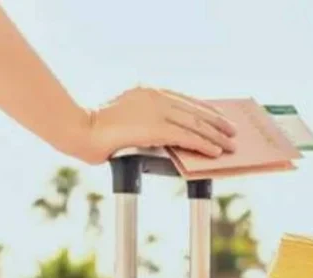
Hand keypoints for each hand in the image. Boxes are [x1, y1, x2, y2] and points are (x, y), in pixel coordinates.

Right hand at [82, 86, 237, 163]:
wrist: (80, 130)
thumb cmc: (99, 129)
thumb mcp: (129, 117)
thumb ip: (150, 119)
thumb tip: (172, 134)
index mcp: (149, 90)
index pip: (185, 99)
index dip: (206, 109)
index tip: (220, 117)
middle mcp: (155, 96)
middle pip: (195, 110)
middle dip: (216, 123)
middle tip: (232, 132)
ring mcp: (156, 110)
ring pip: (195, 123)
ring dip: (215, 136)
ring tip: (230, 145)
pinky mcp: (156, 127)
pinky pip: (187, 136)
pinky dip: (203, 144)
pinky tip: (215, 151)